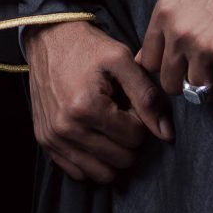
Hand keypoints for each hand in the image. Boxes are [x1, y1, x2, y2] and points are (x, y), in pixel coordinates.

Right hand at [22, 17, 171, 185]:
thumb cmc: (89, 47)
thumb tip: (166, 134)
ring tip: (107, 126)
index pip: (134, 138)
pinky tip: (93, 136)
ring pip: (102, 173)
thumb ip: (147, 98)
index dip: (139, 120)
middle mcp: (66, 128)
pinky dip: (92, 160)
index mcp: (86, 107)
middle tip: (119, 114)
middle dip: (127, 139)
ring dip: (112, 153)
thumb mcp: (123, 62)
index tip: (127, 102)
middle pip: (121, 159)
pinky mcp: (45, 142)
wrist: (49, 38)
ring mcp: (53, 138)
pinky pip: (78, 173)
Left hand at [136, 0, 212, 102]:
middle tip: (206, 74)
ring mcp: (203, 46)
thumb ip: (165, 27)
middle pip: (170, 83)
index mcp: (164, 15)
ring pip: (199, 90)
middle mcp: (178, 32)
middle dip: (187, 83)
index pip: (148, 62)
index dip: (167, 68)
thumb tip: (143, 60)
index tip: (183, 66)